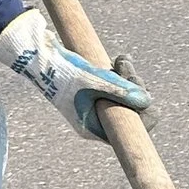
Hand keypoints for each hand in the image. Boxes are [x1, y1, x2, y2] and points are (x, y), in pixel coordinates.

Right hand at [0, 11, 154, 141]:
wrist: (37, 56)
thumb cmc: (63, 72)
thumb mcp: (95, 81)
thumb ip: (122, 91)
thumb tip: (148, 101)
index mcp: (92, 128)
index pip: (127, 132)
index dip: (144, 118)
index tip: (150, 103)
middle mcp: (94, 120)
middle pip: (130, 111)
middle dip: (135, 89)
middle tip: (127, 69)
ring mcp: (94, 105)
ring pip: (126, 96)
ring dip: (129, 77)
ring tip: (121, 60)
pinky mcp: (94, 90)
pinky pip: (117, 86)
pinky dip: (121, 74)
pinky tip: (119, 60)